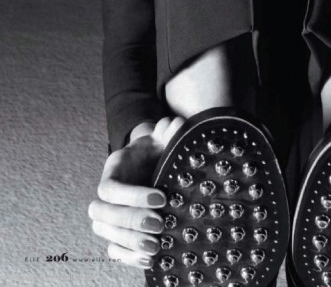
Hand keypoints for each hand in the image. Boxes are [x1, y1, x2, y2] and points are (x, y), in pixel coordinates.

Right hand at [88, 116, 184, 268]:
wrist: (154, 161)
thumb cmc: (157, 149)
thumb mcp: (162, 137)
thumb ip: (168, 131)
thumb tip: (175, 125)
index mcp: (114, 169)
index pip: (109, 188)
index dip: (131, 196)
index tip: (161, 198)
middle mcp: (106, 194)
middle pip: (101, 213)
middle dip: (130, 221)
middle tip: (160, 224)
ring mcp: (108, 215)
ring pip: (105, 233)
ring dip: (130, 242)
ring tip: (157, 246)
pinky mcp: (117, 232)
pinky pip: (113, 249)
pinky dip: (129, 257)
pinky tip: (151, 258)